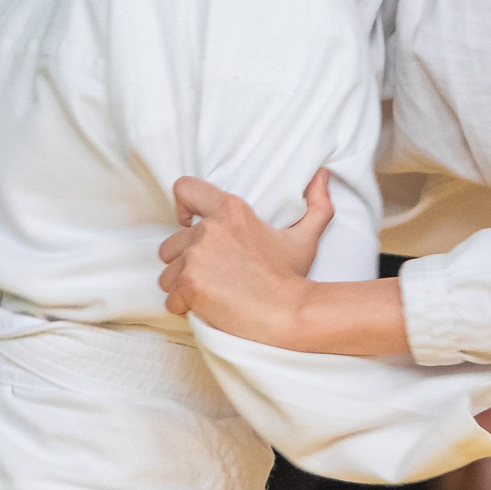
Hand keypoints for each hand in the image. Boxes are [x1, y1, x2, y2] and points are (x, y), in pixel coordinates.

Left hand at [157, 172, 336, 343]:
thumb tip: (321, 175)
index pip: (185, 189)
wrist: (287, 313)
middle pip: (171, 244)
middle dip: (185, 262)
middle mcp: (208, 230)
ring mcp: (196, 258)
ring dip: (183, 286)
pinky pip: (171, 299)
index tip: (188, 224)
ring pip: (168, 274)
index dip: (182, 207)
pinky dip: (184, 308)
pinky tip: (207, 309)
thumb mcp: (304, 237)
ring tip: (210, 295)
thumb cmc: (292, 278)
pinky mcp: (189, 285)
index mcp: (230, 210)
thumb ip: (315, 204)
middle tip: (212, 276)